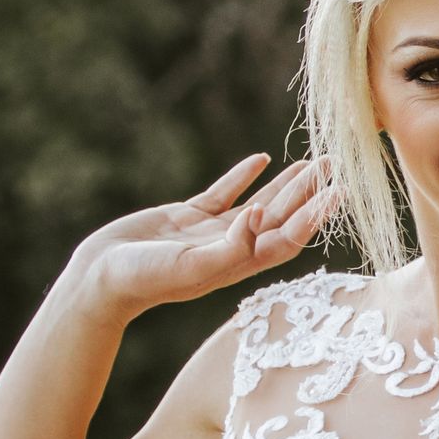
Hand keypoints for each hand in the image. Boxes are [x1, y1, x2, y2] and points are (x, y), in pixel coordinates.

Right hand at [68, 155, 329, 326]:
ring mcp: (209, 233)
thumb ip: (231, 246)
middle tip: (333, 166)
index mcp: (236, 264)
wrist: (99, 278)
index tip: (339, 192)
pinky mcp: (187, 218)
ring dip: (285, 185)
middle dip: (308, 194)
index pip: (288, 239)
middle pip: (280, 219)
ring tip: (311, 162)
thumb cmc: (144, 279)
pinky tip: (259, 159)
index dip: (315, 217)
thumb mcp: (191, 266)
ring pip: (258, 204)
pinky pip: (223, 194)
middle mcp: (229, 249)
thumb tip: (263, 216)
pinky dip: (243, 176)